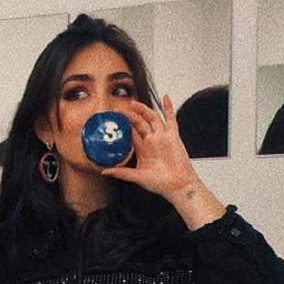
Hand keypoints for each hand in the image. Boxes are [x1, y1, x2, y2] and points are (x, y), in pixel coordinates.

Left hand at [101, 95, 225, 228]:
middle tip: (120, 108)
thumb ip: (122, 173)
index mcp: (143, 149)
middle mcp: (152, 141)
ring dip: (143, 110)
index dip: (123, 126)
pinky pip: (170, 119)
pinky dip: (168, 108)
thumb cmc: (160, 183)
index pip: (131, 133)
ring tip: (133, 103)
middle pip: (140, 123)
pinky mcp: (173, 136)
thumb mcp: (137, 177)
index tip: (114, 119)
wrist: (178, 186)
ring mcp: (162, 137)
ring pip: (152, 118)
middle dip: (130, 115)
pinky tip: (165, 97)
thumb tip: (105, 172)